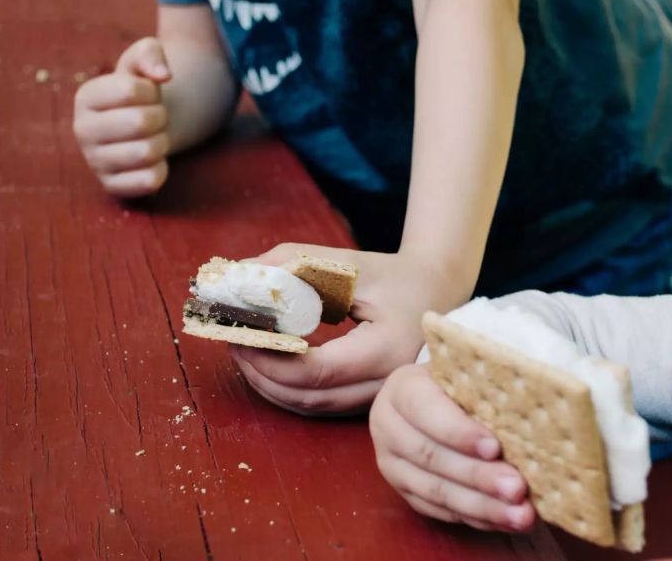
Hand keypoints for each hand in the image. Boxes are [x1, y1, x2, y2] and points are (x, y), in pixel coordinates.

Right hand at [73, 37, 171, 196]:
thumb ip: (151, 53)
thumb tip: (162, 75)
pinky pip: (150, 180)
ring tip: (153, 137)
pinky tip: (152, 161)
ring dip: (162, 143)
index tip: (148, 94)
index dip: (152, 91)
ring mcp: (94, 162)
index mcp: (85, 97)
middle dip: (161, 118)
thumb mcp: (142, 60)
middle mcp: (82, 130)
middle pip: (141, 123)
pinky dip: (162, 169)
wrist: (144, 127)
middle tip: (155, 118)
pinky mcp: (112, 186)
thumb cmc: (142, 91)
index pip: (130, 90)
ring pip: (147, 153)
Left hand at [229, 242, 470, 414]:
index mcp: (386, 350)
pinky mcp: (368, 400)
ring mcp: (378, 398)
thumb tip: (241, 274)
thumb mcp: (349, 263)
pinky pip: (321, 405)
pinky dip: (288, 389)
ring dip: (270, 385)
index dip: (270, 359)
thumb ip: (295, 263)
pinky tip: (269, 364)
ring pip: (312, 408)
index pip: (316, 372)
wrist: (439, 292)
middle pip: (309, 398)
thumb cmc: (396, 276)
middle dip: (261, 374)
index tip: (240, 333)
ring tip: (243, 351)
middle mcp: (385, 384)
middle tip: (232, 341)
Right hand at [370, 364, 534, 531]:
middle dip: (477, 476)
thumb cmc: (458, 381)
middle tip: (517, 488)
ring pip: (435, 491)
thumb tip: (526, 413)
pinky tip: (505, 520)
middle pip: (431, 457)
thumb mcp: (464, 373)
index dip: (459, 432)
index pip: (425, 410)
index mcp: (402, 389)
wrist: (431, 396)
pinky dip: (476, 518)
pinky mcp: (404, 491)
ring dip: (481, 506)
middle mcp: (388, 427)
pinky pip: (440, 511)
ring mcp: (392, 464)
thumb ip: (483, 389)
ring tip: (520, 515)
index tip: (495, 447)